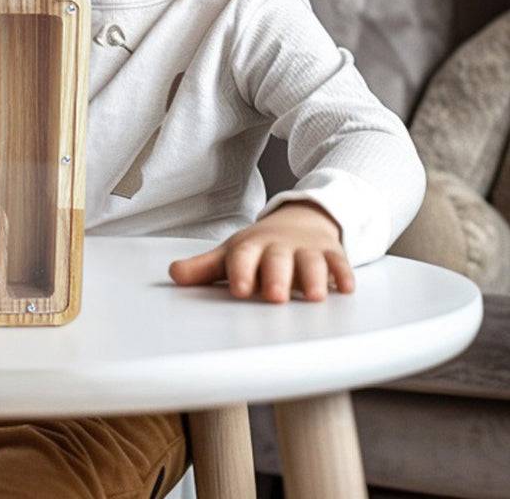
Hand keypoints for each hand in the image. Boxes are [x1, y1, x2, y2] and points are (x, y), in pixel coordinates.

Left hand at [168, 202, 355, 303]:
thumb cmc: (259, 248)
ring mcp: (306, 249)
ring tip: (312, 296)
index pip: (243, 257)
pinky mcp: (330, 253)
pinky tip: (344, 288)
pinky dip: (343, 274)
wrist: (298, 220)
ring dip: (312, 277)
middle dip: (276, 277)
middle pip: (277, 260)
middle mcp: (279, 247)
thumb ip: (203, 269)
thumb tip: (174, 276)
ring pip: (311, 262)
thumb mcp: (230, 255)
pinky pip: (339, 262)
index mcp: (251, 248)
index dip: (240, 271)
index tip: (239, 288)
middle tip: (273, 296)